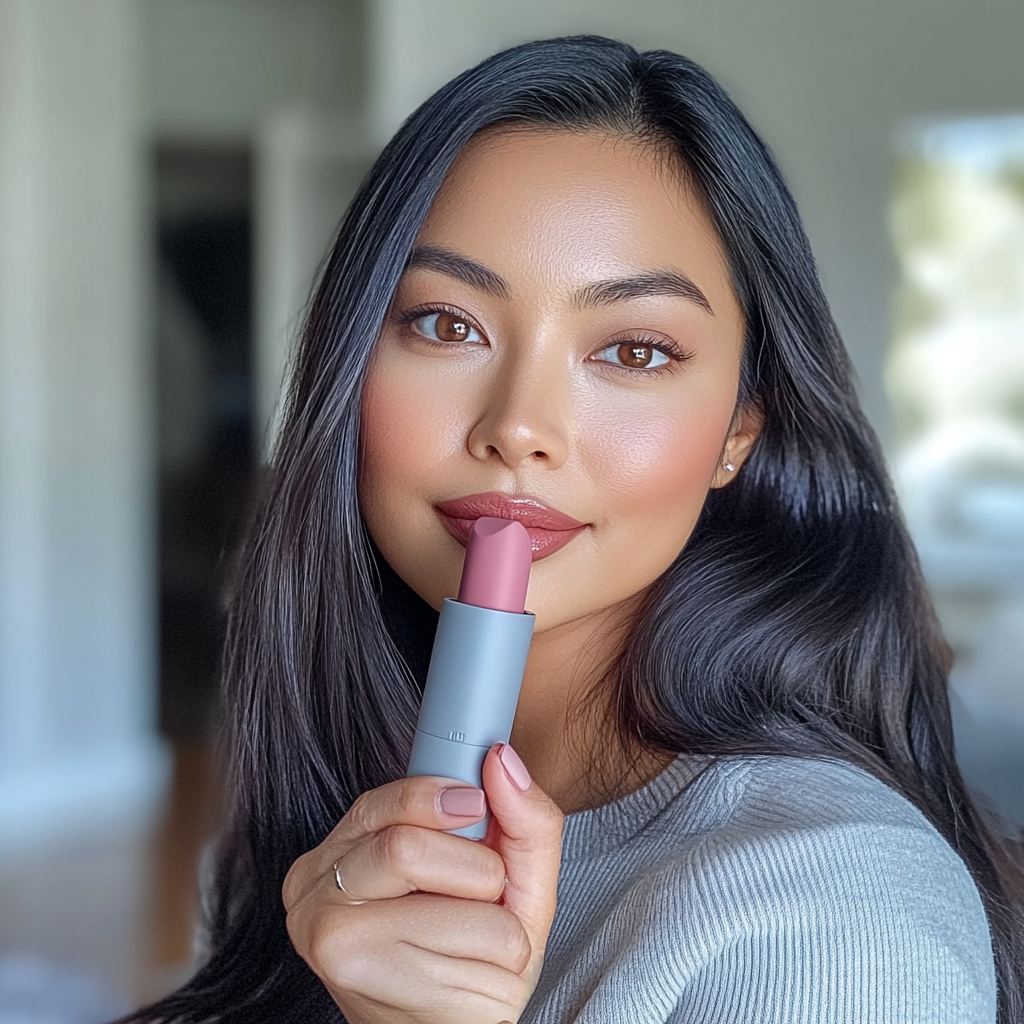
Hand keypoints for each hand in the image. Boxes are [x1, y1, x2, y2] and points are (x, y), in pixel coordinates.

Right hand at [283, 743, 563, 1023]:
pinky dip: (501, 959)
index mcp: (333, 856)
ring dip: (499, 923)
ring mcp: (332, 946)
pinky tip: (472, 978)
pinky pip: (475, 946)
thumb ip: (519, 815)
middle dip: (477, 868)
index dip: (433, 795)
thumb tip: (503, 757)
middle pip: (406, 849)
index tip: (475, 802)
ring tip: (480, 943)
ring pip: (450, 903)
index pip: (377, 804)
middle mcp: (313, 895)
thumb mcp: (508, 874)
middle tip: (487, 891)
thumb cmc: (473, 951)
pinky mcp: (368, 990)